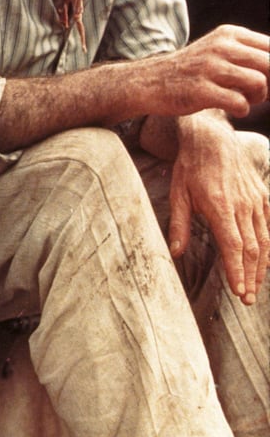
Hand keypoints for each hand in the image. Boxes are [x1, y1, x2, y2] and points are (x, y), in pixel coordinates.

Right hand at [141, 26, 268, 119]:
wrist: (149, 82)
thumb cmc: (191, 71)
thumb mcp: (217, 50)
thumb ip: (247, 54)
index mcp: (229, 34)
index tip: (267, 82)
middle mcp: (220, 47)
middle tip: (259, 94)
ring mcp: (209, 68)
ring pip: (259, 82)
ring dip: (259, 97)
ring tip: (246, 100)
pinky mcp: (200, 91)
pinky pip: (239, 103)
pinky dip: (243, 110)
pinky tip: (234, 109)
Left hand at [168, 118, 269, 303]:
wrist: (212, 137)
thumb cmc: (191, 166)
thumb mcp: (178, 194)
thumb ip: (179, 224)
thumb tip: (175, 252)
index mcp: (221, 206)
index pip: (234, 246)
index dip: (238, 271)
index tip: (239, 291)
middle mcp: (242, 205)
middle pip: (253, 249)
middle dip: (251, 277)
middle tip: (247, 299)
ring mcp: (255, 200)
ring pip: (265, 240)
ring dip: (262, 267)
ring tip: (256, 288)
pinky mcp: (262, 196)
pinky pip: (269, 225)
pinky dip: (269, 246)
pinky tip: (264, 262)